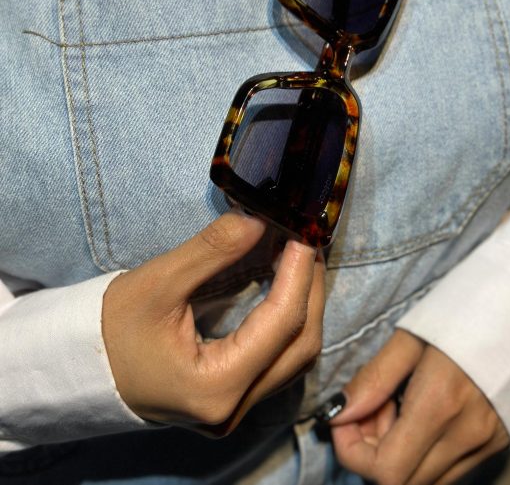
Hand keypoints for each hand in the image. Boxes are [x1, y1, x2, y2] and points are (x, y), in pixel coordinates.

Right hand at [102, 211, 324, 436]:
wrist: (81, 366)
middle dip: (310, 289)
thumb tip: (260, 217)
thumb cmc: (111, 328)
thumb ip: (214, 249)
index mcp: (215, 387)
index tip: (306, 234)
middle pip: (299, 345)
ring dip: (305, 305)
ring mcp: (234, 410)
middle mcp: (232, 408)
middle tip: (308, 242)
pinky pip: (278, 361)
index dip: (299, 274)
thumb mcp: (160, 282)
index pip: (281, 325)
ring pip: (295, 357)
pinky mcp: (231, 399)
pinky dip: (289, 322)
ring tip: (301, 260)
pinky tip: (286, 289)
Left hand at [329, 329, 509, 484]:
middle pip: (402, 483)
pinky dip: (423, 452)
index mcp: (440, 404)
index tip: (346, 416)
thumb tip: (338, 413)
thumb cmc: (464, 311)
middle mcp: (466, 435)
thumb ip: (373, 379)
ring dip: (397, 454)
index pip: (385, 472)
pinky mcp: (499, 443)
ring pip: (425, 480)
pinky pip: (449, 469)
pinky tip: (421, 413)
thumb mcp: (411, 336)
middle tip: (372, 407)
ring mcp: (487, 444)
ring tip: (397, 406)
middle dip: (371, 451)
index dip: (352, 451)